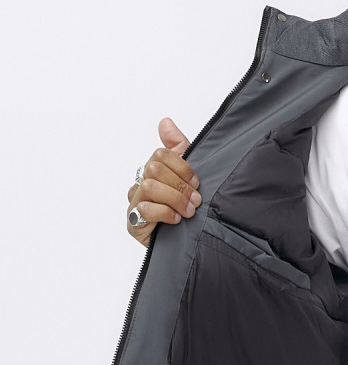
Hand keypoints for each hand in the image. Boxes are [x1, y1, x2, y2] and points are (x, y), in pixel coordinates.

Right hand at [126, 118, 200, 247]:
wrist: (189, 242)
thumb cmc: (188, 207)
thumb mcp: (190, 175)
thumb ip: (179, 147)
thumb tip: (165, 121)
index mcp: (154, 171)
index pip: (160, 154)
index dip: (181, 166)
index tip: (196, 182)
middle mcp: (141, 184)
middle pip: (154, 169)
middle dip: (180, 185)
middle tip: (196, 200)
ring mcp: (135, 203)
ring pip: (149, 187)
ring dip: (175, 199)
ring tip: (189, 212)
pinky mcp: (133, 223)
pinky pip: (144, 209)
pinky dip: (164, 213)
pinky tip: (175, 220)